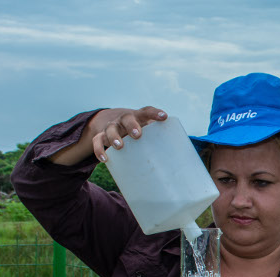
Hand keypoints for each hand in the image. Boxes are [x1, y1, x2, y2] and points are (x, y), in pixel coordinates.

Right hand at [47, 106, 167, 165]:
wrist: (112, 121)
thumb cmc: (138, 130)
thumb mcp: (148, 131)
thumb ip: (161, 140)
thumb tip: (182, 161)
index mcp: (138, 116)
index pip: (147, 111)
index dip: (155, 113)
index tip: (164, 117)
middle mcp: (123, 119)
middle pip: (127, 118)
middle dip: (132, 126)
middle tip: (137, 135)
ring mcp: (111, 127)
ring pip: (110, 129)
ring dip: (114, 136)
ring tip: (119, 146)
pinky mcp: (100, 136)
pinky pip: (97, 141)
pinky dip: (99, 149)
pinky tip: (104, 159)